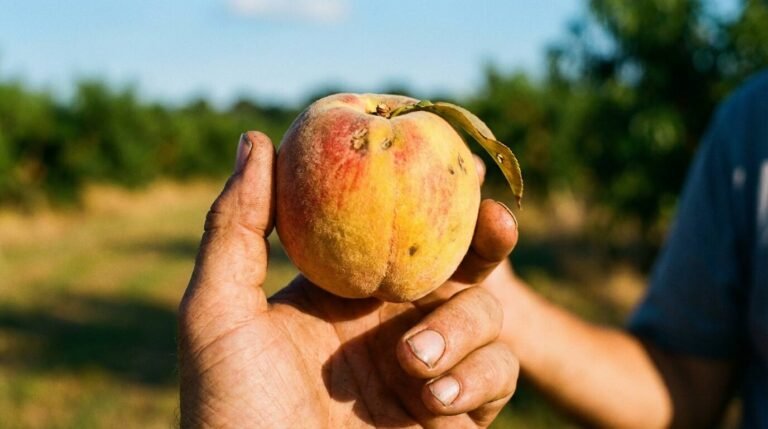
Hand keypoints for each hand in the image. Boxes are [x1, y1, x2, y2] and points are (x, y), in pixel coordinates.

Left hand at [178, 132, 519, 427]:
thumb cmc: (231, 412)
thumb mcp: (219, 313)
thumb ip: (236, 225)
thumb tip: (256, 138)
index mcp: (343, 294)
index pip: (397, 232)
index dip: (429, 198)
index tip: (450, 164)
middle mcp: (391, 326)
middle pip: (460, 265)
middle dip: (488, 241)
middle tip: (495, 223)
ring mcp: (428, 371)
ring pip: (489, 318)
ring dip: (465, 327)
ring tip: (414, 360)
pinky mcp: (456, 416)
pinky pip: (499, 377)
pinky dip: (478, 377)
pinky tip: (433, 398)